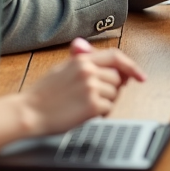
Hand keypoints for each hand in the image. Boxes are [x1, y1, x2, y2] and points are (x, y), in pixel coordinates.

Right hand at [20, 38, 145, 134]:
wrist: (29, 112)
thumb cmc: (43, 94)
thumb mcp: (62, 68)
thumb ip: (84, 62)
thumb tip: (109, 62)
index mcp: (81, 59)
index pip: (116, 57)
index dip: (131, 66)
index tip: (140, 76)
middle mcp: (88, 71)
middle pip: (117, 79)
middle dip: (110, 89)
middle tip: (91, 97)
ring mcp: (91, 87)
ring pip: (114, 94)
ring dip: (104, 102)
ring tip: (83, 105)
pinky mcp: (92, 105)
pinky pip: (109, 108)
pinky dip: (100, 113)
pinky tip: (83, 113)